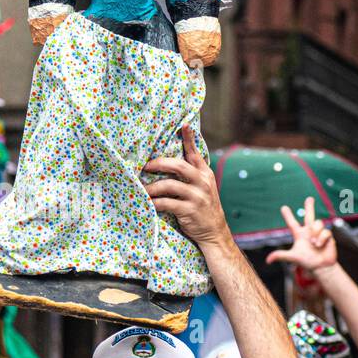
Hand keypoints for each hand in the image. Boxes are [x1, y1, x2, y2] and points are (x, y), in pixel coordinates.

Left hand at [143, 125, 229, 247]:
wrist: (214, 232)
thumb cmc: (203, 207)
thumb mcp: (203, 187)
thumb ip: (193, 174)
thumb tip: (173, 162)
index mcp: (205, 173)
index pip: (195, 153)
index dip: (189, 139)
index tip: (183, 125)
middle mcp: (202, 182)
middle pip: (178, 166)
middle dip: (159, 164)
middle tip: (145, 166)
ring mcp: (197, 196)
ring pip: (169, 185)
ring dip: (153, 187)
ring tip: (143, 189)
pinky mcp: (190, 210)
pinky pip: (167, 203)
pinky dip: (155, 203)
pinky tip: (149, 203)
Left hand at [265, 197, 337, 274]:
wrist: (321, 267)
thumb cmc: (307, 262)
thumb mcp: (293, 257)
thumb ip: (281, 256)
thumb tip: (267, 260)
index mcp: (299, 235)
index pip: (292, 223)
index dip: (288, 216)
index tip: (283, 207)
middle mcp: (308, 232)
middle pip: (309, 216)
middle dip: (309, 207)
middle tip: (309, 198)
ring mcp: (318, 233)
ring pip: (317, 223)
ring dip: (315, 232)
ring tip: (314, 244)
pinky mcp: (327, 235)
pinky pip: (325, 231)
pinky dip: (322, 238)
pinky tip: (320, 245)